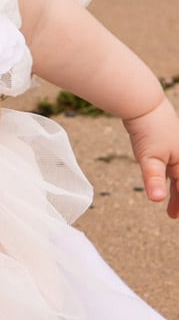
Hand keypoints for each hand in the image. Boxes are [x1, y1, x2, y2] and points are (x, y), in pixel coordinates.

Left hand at [124, 92, 178, 218]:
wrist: (143, 103)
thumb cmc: (149, 129)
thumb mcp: (149, 157)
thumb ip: (154, 179)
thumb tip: (157, 200)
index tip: (174, 216)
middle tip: (172, 215)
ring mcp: (178, 148)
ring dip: (176, 189)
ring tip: (169, 203)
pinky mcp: (170, 143)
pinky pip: (174, 165)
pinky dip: (172, 176)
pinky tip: (166, 178)